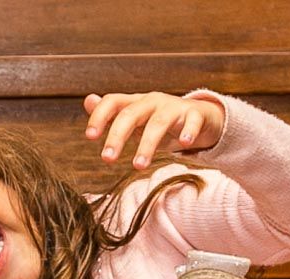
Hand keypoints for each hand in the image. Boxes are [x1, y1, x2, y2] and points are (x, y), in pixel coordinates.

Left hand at [83, 92, 226, 168]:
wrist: (200, 117)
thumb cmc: (163, 122)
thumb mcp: (137, 120)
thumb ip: (113, 114)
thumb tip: (88, 101)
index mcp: (136, 103)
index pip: (113, 102)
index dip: (100, 116)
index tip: (90, 136)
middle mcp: (153, 101)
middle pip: (131, 114)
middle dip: (117, 136)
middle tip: (107, 159)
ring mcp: (174, 107)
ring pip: (158, 123)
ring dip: (146, 144)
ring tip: (138, 166)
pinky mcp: (196, 115)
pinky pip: (192, 121)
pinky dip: (189, 131)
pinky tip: (185, 144)